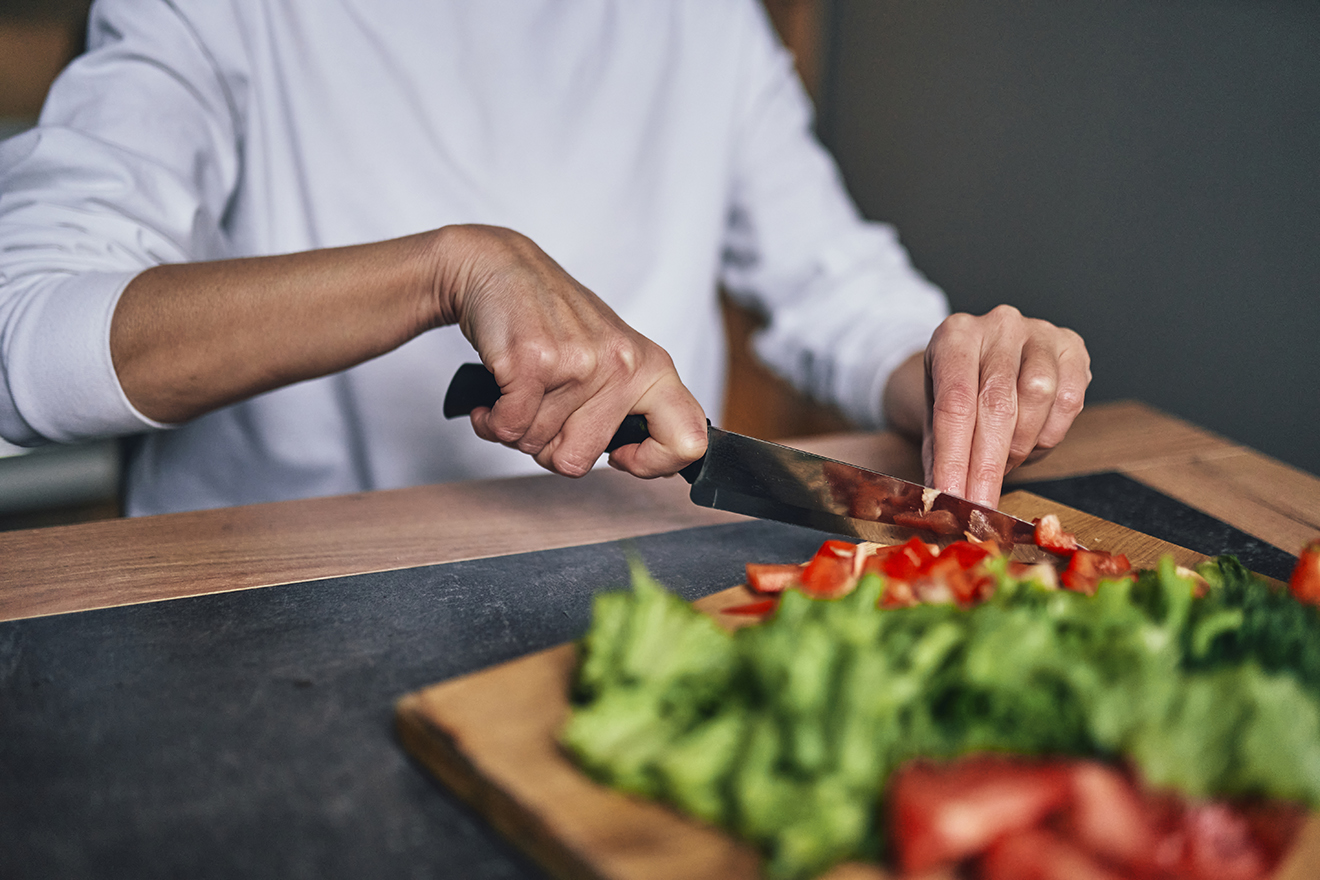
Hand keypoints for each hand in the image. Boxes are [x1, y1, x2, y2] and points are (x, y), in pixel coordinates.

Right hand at [434, 225, 707, 477]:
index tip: (621, 455)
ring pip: (537, 445)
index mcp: (650, 368)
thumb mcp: (612, 356)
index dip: (653, 463)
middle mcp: (621, 365)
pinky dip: (490, 421)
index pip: (688, 440)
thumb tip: (638, 460)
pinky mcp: (532, 361)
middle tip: (542, 408)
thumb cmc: (553, 320)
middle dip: (548, 445)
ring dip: (516, 428)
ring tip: (518, 391)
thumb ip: (630, 406)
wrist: (501, 267)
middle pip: (580, 459)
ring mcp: (578, 362)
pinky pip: (508, 428)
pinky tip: (493, 398)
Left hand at [917, 305, 1090, 507]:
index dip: (955, 457)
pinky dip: (1049, 432)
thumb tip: (941, 500)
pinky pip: (1069, 399)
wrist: (987, 357)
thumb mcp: (937, 417)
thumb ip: (939, 456)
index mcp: (954, 336)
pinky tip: (1032, 439)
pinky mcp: (1072, 346)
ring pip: (1037, 398)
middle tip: (981, 505)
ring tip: (1003, 461)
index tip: (954, 496)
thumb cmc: (960, 391)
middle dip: (988, 465)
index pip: (954, 404)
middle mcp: (997, 326)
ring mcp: (1038, 331)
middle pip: (996, 404)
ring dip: (1020, 445)